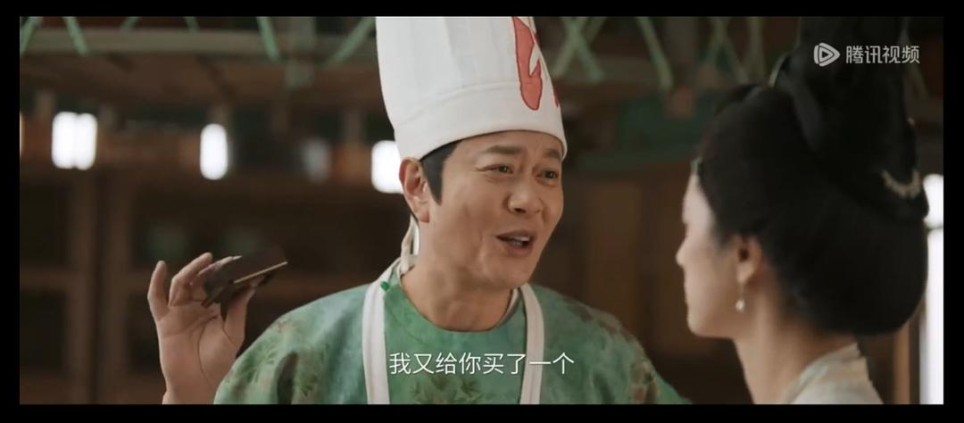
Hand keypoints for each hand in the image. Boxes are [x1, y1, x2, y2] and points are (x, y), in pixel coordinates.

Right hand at [148, 253, 255, 403]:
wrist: (198, 382)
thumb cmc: (217, 361)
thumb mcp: (233, 334)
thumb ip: (237, 310)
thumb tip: (250, 287)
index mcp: (211, 309)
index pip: (217, 284)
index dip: (225, 272)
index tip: (238, 262)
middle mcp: (194, 307)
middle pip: (199, 280)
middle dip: (210, 268)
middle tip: (224, 260)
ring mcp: (178, 312)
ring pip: (181, 284)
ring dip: (191, 269)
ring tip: (205, 259)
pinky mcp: (164, 321)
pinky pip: (156, 299)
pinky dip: (156, 282)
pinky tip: (161, 267)